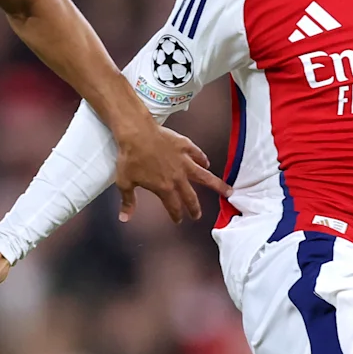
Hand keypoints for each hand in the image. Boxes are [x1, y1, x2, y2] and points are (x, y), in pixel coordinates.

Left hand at [112, 121, 232, 223]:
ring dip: (217, 185)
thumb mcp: (125, 182)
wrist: (136, 133)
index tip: (178, 220)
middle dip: (195, 208)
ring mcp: (183, 161)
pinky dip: (202, 158)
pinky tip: (207, 163)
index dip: (176, 215)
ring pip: (204, 176)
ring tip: (228, 191)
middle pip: (190, 196)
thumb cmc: (130, 158)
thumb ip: (128, 202)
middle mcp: (178, 177)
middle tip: (198, 215)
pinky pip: (197, 154)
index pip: (173, 206)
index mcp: (164, 188)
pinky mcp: (184, 146)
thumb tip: (124, 218)